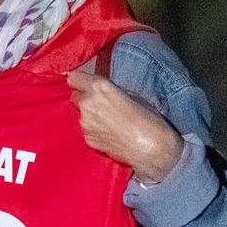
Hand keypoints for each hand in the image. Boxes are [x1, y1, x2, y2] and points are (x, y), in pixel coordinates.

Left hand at [68, 71, 183, 182]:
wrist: (152, 148)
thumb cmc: (148, 118)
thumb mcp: (131, 94)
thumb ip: (110, 90)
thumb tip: (101, 91)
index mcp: (99, 88)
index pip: (74, 78)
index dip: (80, 81)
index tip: (85, 83)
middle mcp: (87, 104)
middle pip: (76, 96)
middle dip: (86, 98)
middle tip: (102, 104)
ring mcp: (85, 123)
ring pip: (81, 114)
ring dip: (91, 115)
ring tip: (110, 121)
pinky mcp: (88, 139)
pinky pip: (87, 129)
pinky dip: (95, 129)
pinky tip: (111, 133)